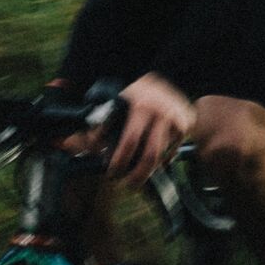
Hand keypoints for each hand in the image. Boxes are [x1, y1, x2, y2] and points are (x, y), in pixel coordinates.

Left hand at [105, 73, 195, 188]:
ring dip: (149, 168)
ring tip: (138, 175)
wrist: (162, 80)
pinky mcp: (187, 123)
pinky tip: (153, 160)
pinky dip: (163, 159)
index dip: (119, 161)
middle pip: (151, 155)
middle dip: (138, 175)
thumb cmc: (132, 95)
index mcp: (140, 106)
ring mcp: (177, 118)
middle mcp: (162, 112)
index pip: (130, 141)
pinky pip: (173, 150)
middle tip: (128, 185)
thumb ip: (96, 126)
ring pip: (163, 155)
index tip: (112, 173)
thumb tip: (77, 145)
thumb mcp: (113, 104)